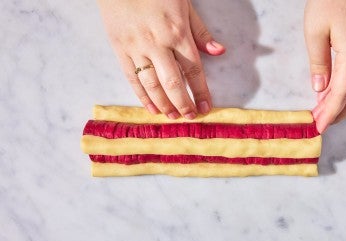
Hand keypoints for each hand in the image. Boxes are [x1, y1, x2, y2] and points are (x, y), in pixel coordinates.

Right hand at [96, 0, 224, 118]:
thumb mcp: (184, 6)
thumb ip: (200, 32)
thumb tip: (219, 52)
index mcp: (177, 32)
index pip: (194, 70)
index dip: (201, 91)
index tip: (205, 107)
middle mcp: (157, 43)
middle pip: (173, 83)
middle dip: (183, 104)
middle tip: (189, 117)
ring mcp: (136, 48)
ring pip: (152, 84)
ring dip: (164, 104)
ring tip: (172, 116)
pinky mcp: (119, 49)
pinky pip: (132, 78)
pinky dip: (141, 96)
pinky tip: (151, 108)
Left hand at [304, 0, 345, 132]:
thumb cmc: (329, 1)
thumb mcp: (315, 32)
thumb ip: (318, 63)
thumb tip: (320, 89)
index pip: (340, 94)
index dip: (329, 114)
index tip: (318, 128)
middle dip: (338, 113)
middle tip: (319, 123)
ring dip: (344, 103)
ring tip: (324, 112)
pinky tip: (333, 92)